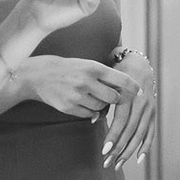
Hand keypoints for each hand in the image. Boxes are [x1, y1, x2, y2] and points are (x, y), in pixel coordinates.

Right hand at [14, 54, 137, 121]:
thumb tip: (128, 88)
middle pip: (114, 97)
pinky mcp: (67, 107)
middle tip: (112, 95)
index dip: (133, 87)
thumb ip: (106, 75)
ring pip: (101, 107)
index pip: (121, 79)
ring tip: (94, 97)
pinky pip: (89, 114)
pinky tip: (85, 104)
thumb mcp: (88, 65)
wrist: (39, 75)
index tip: (140, 91)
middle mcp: (86, 81)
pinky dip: (91, 112)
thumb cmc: (70, 69)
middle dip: (115, 98)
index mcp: (94, 68)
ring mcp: (76, 95)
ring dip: (102, 105)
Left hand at [100, 50, 155, 169]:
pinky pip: (151, 132)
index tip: (104, 151)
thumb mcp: (107, 83)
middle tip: (107, 163)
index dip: (113, 137)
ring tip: (118, 164)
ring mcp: (150, 108)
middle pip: (131, 131)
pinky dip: (146, 146)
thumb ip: (102, 101)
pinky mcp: (153, 112)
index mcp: (129, 96)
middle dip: (119, 149)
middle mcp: (142, 103)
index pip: (122, 121)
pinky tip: (138, 159)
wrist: (138, 63)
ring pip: (140, 134)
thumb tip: (93, 120)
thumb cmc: (116, 74)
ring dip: (129, 152)